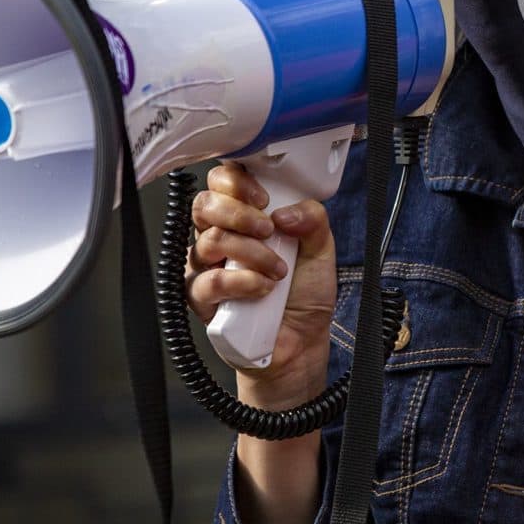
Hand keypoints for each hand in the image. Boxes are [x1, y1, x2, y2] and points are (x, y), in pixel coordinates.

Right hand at [184, 160, 337, 409]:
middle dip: (239, 212)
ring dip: (251, 253)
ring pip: (209, 240)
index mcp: (244, 218)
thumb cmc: (304, 295)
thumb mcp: (322, 250)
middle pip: (205, 204)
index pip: (222, 182)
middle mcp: (220, 237)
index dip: (237, 181)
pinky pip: (208, 281)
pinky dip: (241, 282)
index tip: (264, 197)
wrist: (300, 342)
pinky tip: (262, 289)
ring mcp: (206, 267)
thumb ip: (313, 219)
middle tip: (268, 230)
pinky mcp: (201, 298)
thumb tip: (285, 211)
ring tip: (277, 271)